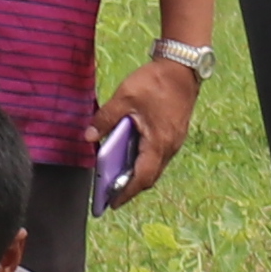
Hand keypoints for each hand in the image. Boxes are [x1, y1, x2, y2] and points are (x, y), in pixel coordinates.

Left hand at [102, 53, 205, 200]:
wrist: (182, 67)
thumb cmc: (155, 82)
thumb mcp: (124, 97)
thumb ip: (105, 118)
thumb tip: (88, 136)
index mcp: (158, 142)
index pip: (142, 177)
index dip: (126, 192)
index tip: (112, 203)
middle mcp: (170, 147)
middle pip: (149, 176)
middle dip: (130, 188)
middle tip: (110, 195)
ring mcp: (174, 141)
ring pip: (155, 166)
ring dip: (137, 174)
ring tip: (116, 178)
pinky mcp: (174, 134)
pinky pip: (158, 155)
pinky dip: (143, 161)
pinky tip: (128, 155)